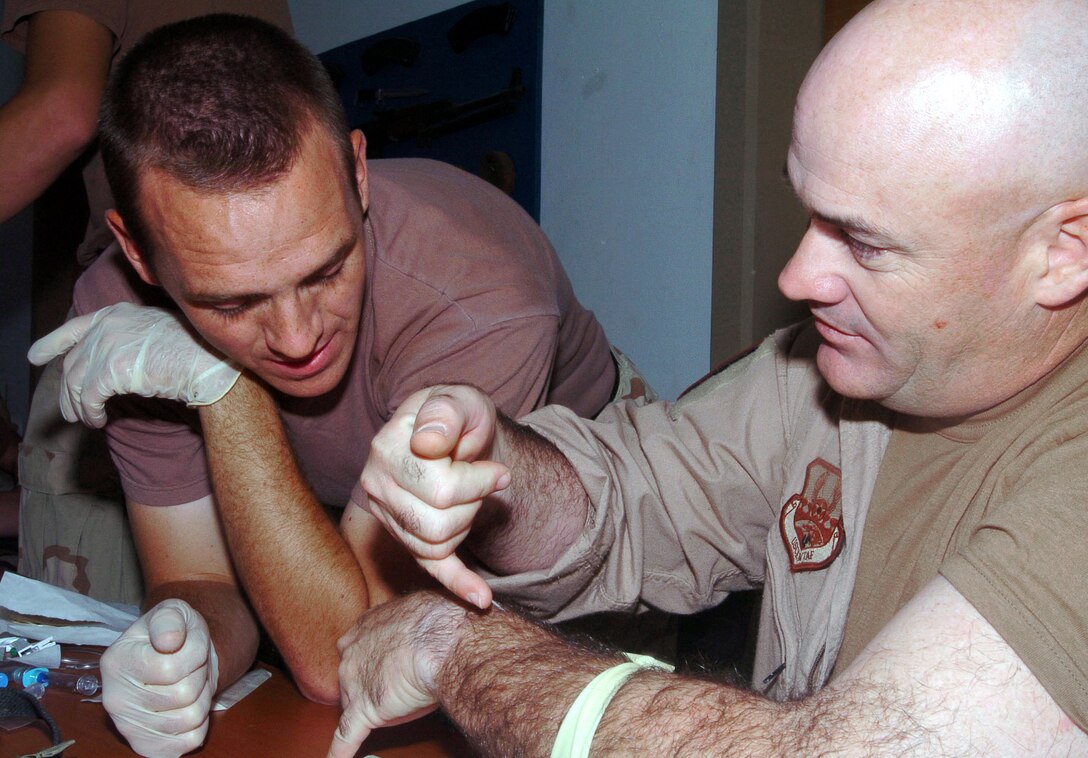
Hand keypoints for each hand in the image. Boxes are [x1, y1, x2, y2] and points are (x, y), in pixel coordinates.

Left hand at [27, 302, 239, 427]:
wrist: (209, 361)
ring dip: (77, 406)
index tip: (36, 356)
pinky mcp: (111, 369)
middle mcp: (107, 326)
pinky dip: (90, 413)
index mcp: (118, 314)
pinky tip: (99, 421)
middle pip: (73, 362)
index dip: (52, 343)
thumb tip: (112, 366)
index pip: (74, 328)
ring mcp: (108, 345)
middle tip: (68, 412)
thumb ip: (129, 340)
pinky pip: (89, 397)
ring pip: (75, 381)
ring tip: (86, 421)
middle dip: (66, 391)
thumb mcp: (155, 334)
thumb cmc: (195, 351)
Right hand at [101, 599, 218, 757]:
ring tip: (189, 682)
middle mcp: (114, 698)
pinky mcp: (144, 745)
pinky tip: (187, 706)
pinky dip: (199, 723)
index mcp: (117, 661)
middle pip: (184, 694)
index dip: (194, 653)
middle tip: (192, 665)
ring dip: (201, 697)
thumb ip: (170, 619)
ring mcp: (127, 725)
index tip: (189, 643)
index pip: (170, 668)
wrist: (173, 658)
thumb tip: (169, 640)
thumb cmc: (174, 633)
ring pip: (190, 718)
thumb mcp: (173, 612)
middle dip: (200, 674)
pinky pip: (189, 741)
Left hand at [328, 591, 465, 757]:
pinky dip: (341, 750)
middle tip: (395, 684)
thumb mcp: (421, 609)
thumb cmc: (440, 620)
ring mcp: (354, 682)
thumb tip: (425, 626)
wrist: (443, 639)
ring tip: (397, 709)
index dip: (374, 659)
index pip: (359, 647)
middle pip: (352, 676)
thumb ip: (411, 622)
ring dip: (371, 708)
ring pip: (354, 703)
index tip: (384, 663)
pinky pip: (347, 735)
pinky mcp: (364, 710)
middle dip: (370, 683)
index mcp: (366, 625)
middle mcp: (352, 651)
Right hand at [357, 385, 510, 608]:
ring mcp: (386, 514)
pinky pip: (429, 567)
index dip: (479, 482)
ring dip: (467, 524)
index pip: (439, 488)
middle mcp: (376, 483)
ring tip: (473, 498)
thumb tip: (427, 441)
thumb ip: (447, 411)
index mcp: (387, 447)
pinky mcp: (403, 536)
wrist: (458, 432)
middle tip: (486, 483)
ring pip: (436, 545)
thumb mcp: (461, 400)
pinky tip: (482, 597)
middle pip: (438, 522)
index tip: (498, 472)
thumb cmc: (460, 416)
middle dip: (474, 504)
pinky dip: (457, 584)